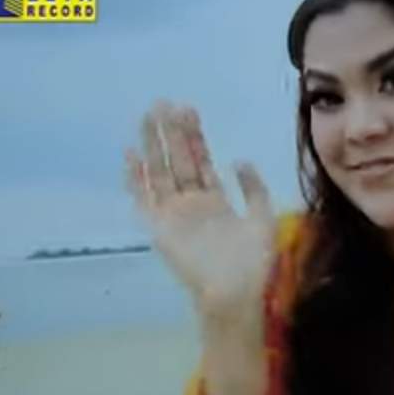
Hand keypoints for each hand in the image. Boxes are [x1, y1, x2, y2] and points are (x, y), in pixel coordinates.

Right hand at [125, 101, 275, 322]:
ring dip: (153, 145)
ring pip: (160, 172)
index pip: (201, 161)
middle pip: (179, 161)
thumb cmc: (252, 264)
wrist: (235, 292)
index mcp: (215, 202)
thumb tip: (241, 159)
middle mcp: (191, 204)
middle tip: (164, 102)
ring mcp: (173, 215)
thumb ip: (254, 189)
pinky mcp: (159, 228)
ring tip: (148, 116)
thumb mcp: (262, 219)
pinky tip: (131, 153)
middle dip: (172, 132)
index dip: (195, 137)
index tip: (188, 110)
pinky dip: (136, 177)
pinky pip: (144, 198)